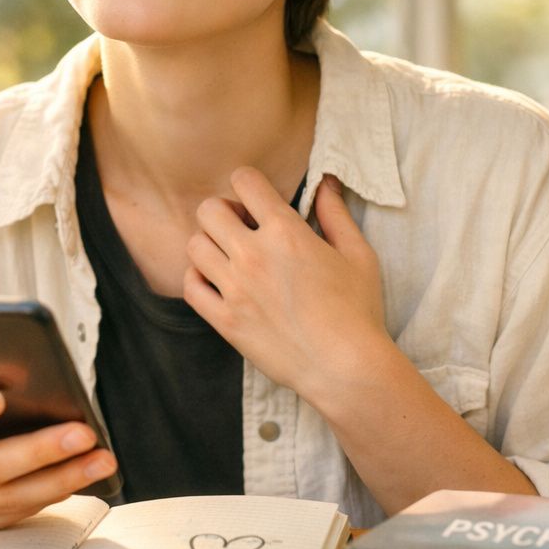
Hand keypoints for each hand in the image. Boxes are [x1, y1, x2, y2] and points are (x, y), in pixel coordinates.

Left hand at [184, 170, 389, 404]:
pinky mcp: (225, 320)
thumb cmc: (358, 311)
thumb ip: (335, 214)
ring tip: (231, 257)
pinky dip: (198, 279)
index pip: (244, 181)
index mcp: (286, 232)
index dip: (249, 184)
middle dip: (225, 211)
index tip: (258, 200)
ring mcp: (234, 289)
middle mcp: (253, 255)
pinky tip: (219, 283)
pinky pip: (189, 287)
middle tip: (242, 228)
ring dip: (210, 244)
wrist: (345, 367)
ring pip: (194, 245)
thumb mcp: (358, 254)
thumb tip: (326, 182)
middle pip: (209, 209)